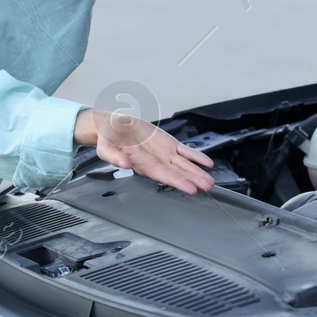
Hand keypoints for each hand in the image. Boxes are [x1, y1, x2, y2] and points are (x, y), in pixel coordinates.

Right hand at [73, 107, 216, 194]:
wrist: (114, 127)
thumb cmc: (109, 139)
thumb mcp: (105, 147)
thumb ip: (114, 157)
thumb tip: (123, 164)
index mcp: (142, 165)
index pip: (163, 176)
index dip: (178, 182)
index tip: (191, 189)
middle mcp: (156, 162)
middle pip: (178, 173)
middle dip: (193, 180)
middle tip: (208, 187)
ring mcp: (164, 154)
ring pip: (185, 164)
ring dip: (198, 172)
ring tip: (210, 180)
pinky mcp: (168, 144)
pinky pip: (185, 151)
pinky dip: (197, 156)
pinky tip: (208, 163)